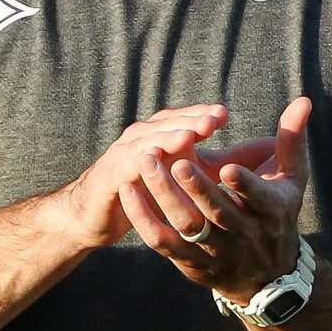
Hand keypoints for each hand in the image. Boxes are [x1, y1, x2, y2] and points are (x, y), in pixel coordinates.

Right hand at [52, 105, 230, 248]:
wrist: (92, 216)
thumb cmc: (137, 195)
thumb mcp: (172, 179)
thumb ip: (198, 167)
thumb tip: (239, 164)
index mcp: (152, 137)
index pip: (178, 119)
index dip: (198, 115)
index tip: (223, 114)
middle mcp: (136, 141)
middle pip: (165, 125)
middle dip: (189, 120)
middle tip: (213, 119)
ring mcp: (119, 156)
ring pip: (146, 142)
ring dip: (167, 137)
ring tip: (189, 136)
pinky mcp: (108, 178)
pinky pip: (125, 167)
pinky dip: (139, 162)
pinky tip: (154, 161)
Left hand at [120, 96, 313, 300]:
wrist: (267, 276)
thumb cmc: (278, 214)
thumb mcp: (292, 179)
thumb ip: (292, 140)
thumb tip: (304, 101)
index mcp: (272, 211)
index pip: (259, 199)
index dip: (244, 185)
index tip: (227, 166)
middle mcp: (245, 234)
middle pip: (217, 213)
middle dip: (196, 187)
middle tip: (175, 160)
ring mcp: (216, 250)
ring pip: (187, 226)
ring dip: (164, 196)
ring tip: (145, 163)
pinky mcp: (190, 261)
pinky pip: (163, 242)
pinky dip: (144, 219)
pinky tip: (128, 191)